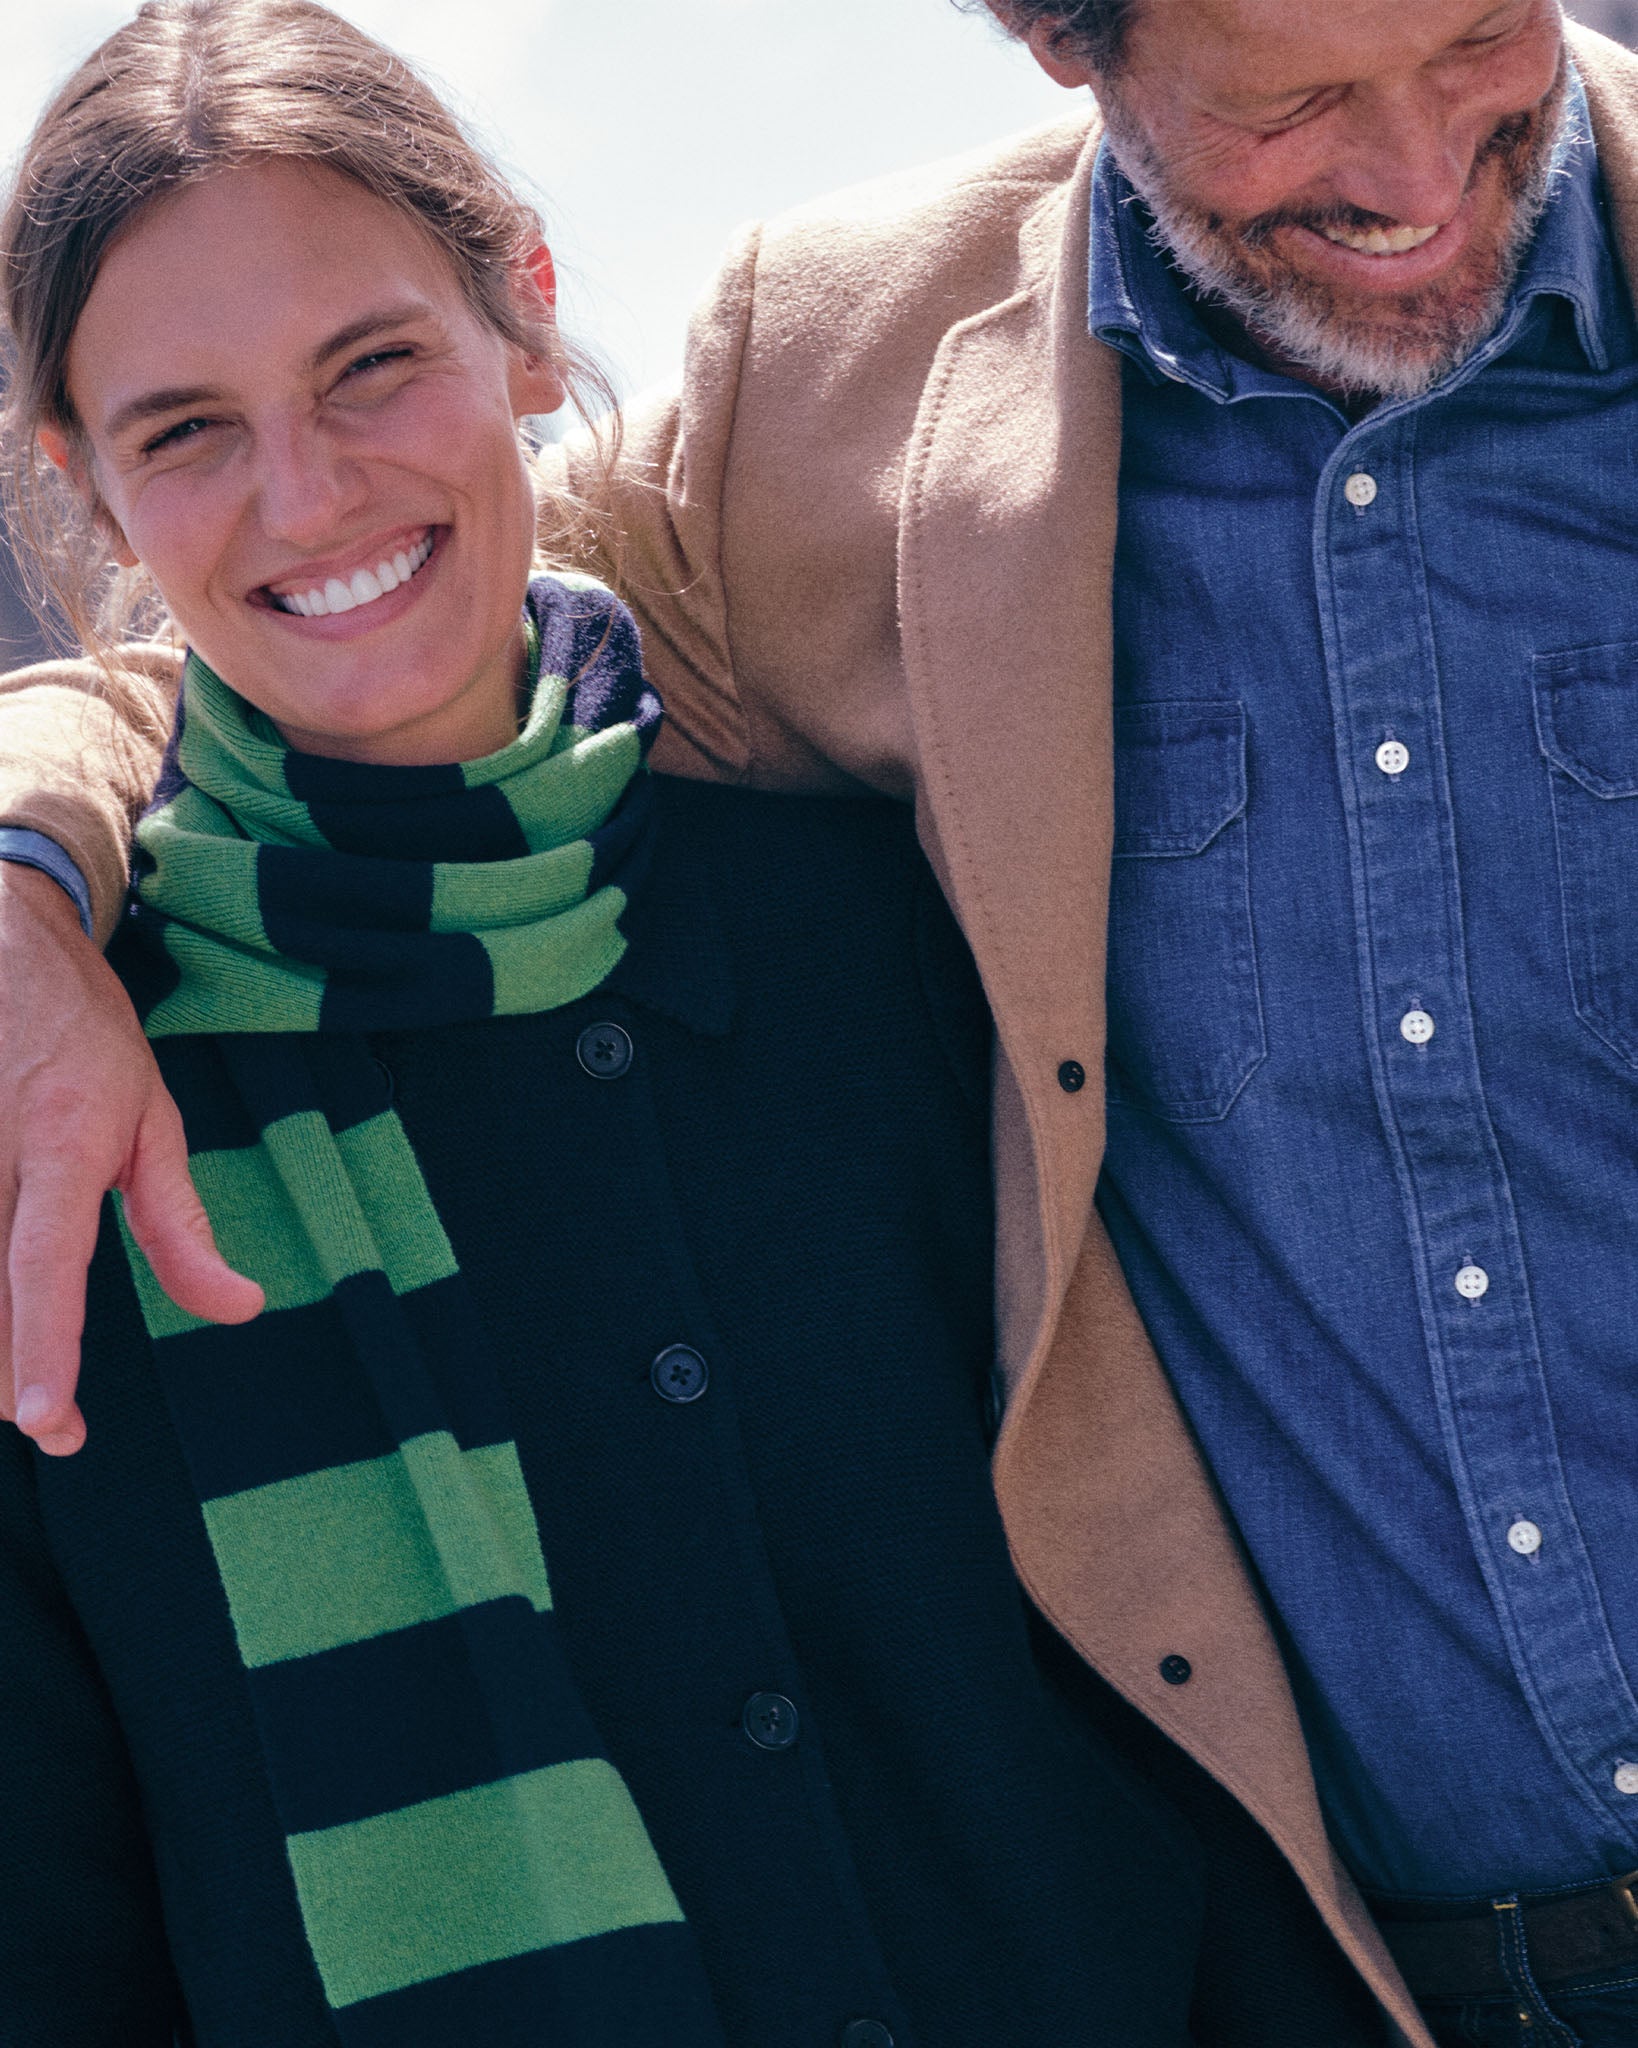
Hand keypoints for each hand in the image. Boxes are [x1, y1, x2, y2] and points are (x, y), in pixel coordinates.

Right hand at [0, 865, 262, 1453]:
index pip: (45, 1264)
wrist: (3, 944)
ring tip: (20, 1377)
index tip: (45, 1422)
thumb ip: (182, 1226)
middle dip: (9, 1377)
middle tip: (54, 1424)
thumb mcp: (151, 1119)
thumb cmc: (86, 1036)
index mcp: (62, 1142)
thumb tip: (243, 1310)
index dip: (45, 1346)